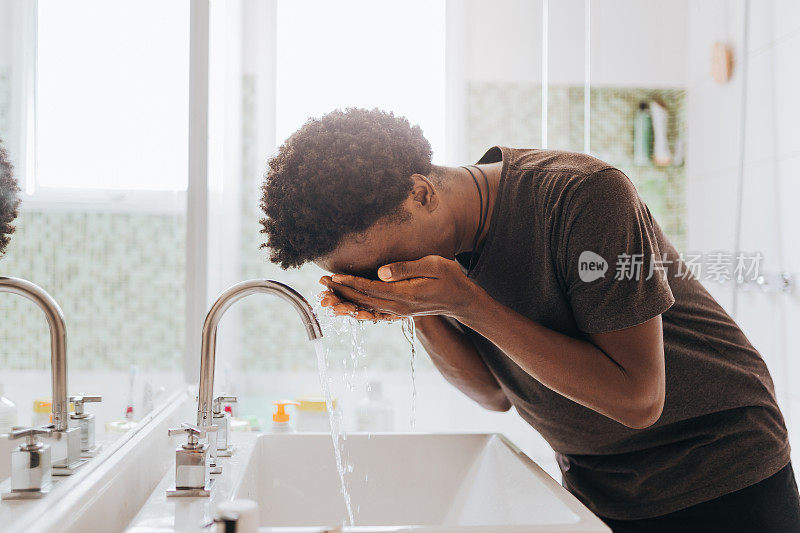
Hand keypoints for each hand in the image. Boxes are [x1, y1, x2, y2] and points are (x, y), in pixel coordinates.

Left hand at [320, 255, 480, 318]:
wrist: (462, 300)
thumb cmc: (450, 278)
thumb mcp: (433, 266)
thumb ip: (406, 268)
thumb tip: (380, 272)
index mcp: (405, 295)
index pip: (370, 289)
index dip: (350, 283)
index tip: (333, 277)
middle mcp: (398, 307)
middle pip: (363, 300)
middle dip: (341, 292)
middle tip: (321, 284)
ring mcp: (398, 312)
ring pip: (366, 308)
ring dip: (345, 302)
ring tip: (327, 296)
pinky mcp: (399, 311)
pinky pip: (374, 313)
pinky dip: (358, 310)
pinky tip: (347, 308)